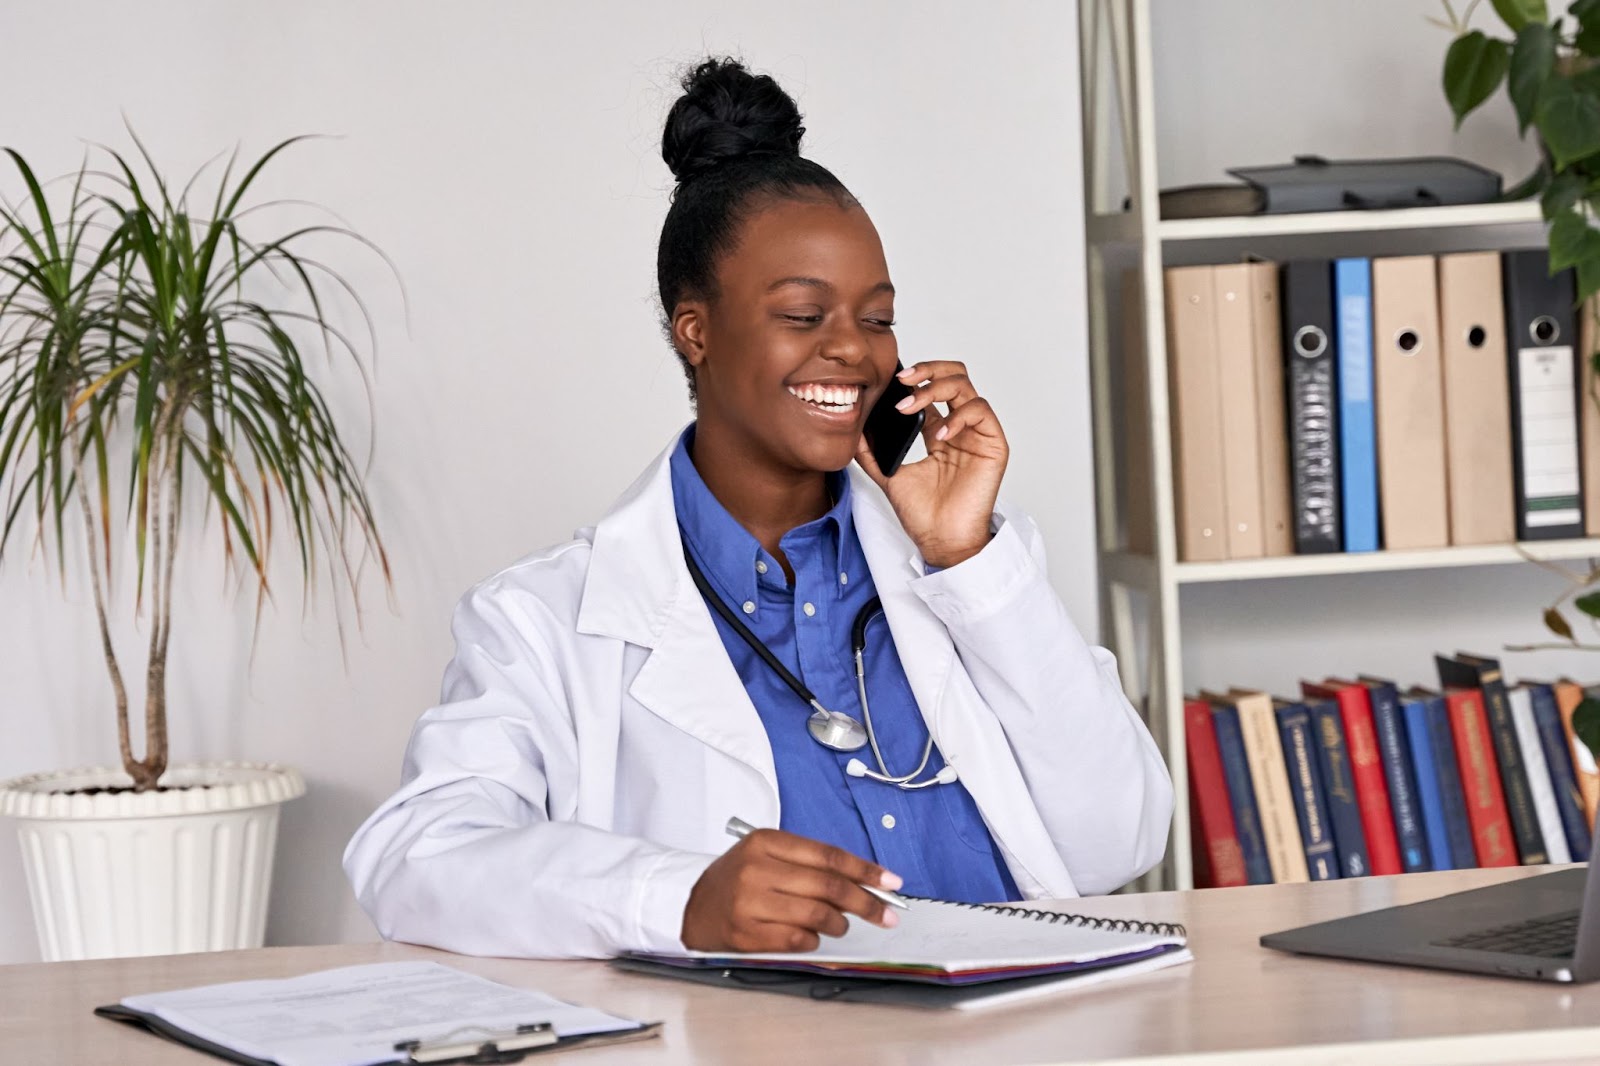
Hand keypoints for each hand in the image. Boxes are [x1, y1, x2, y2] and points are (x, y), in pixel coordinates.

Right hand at [680, 828, 902, 952]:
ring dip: (839, 923)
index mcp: (765, 841)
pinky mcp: (745, 934)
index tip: (891, 882)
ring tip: (840, 924)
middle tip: (887, 914)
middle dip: (865, 902)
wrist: (690, 903)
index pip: (828, 855)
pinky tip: (812, 935)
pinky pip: (797, 940)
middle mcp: (756, 868)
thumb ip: (811, 864)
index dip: (865, 870)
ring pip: (816, 915)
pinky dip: (814, 940)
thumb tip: (865, 883)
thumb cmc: (738, 878)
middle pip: (827, 886)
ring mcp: (748, 902)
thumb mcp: (768, 855)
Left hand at [855, 360, 1008, 567]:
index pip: (931, 389)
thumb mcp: (888, 475)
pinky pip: (981, 412)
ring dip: (935, 387)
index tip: (890, 381)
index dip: (913, 379)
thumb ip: (871, 452)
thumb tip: (853, 429)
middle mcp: (960, 428)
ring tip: (909, 405)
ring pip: (965, 387)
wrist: (940, 541)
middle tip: (902, 378)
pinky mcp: (994, 445)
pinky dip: (959, 415)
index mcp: (939, 432)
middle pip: (953, 377)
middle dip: (927, 370)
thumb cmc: (922, 514)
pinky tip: (940, 432)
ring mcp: (977, 434)